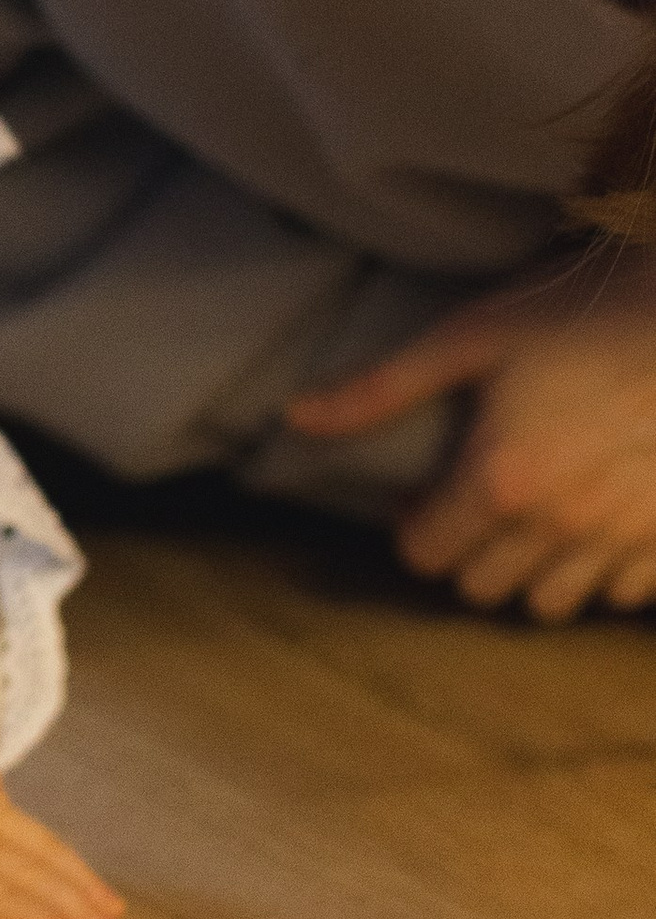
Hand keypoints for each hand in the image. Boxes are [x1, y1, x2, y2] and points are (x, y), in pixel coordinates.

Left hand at [286, 249, 655, 620]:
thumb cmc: (582, 314)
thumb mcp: (471, 336)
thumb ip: (381, 389)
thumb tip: (295, 419)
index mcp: (500, 482)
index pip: (427, 556)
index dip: (415, 527)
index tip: (425, 495)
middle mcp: (560, 526)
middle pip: (482, 589)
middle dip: (468, 553)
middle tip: (476, 503)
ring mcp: (623, 540)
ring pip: (552, 604)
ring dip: (531, 572)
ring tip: (534, 517)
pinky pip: (620, 594)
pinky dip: (601, 573)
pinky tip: (596, 521)